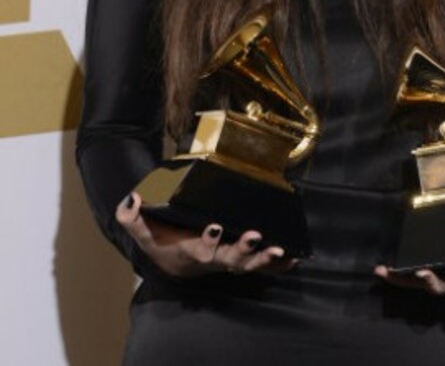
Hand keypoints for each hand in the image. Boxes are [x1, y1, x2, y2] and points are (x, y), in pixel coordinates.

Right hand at [116, 191, 294, 278]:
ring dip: (263, 258)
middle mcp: (212, 258)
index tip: (214, 226)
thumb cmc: (160, 238)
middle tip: (254, 236)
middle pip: (228, 258)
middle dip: (242, 249)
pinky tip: (292, 259)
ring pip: (246, 264)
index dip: (207, 240)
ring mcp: (227, 260)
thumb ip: (131, 215)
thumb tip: (132, 198)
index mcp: (189, 250)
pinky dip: (276, 265)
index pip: (198, 248)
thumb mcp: (141, 228)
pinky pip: (259, 265)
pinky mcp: (238, 258)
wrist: (170, 258)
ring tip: (278, 249)